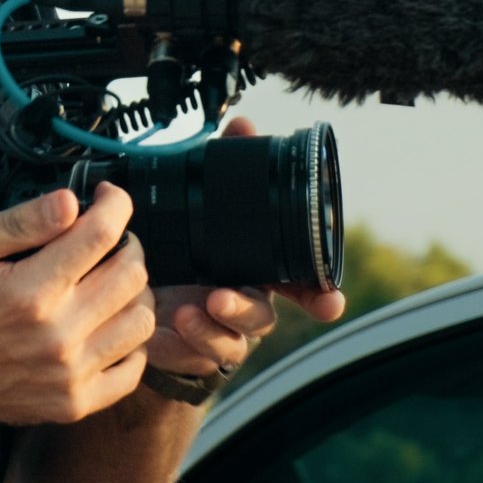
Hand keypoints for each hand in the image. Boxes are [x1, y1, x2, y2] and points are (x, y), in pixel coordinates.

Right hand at [0, 182, 155, 424]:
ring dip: (132, 292)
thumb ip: (21, 223)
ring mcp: (68, 374)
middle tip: (107, 240)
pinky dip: (129, 343)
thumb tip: (69, 202)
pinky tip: (106, 325)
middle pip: (131, 275)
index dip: (115, 204)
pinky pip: (132, 370)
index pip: (102, 234)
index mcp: (31, 291)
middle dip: (126, 244)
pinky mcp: (72, 402)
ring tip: (109, 281)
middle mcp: (57, 335)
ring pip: (140, 320)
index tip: (108, 198)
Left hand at [147, 117, 347, 378]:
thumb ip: (228, 168)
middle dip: (245, 309)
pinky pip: (194, 356)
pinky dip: (181, 344)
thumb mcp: (206, 207)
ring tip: (185, 310)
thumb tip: (243, 126)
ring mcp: (221, 332)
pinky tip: (166, 328)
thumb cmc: (191, 251)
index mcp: (259, 269)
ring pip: (229, 342)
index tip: (329, 303)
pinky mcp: (192, 351)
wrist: (153, 297)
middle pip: (262, 315)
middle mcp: (246, 303)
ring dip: (210, 328)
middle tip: (219, 298)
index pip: (301, 284)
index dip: (319, 294)